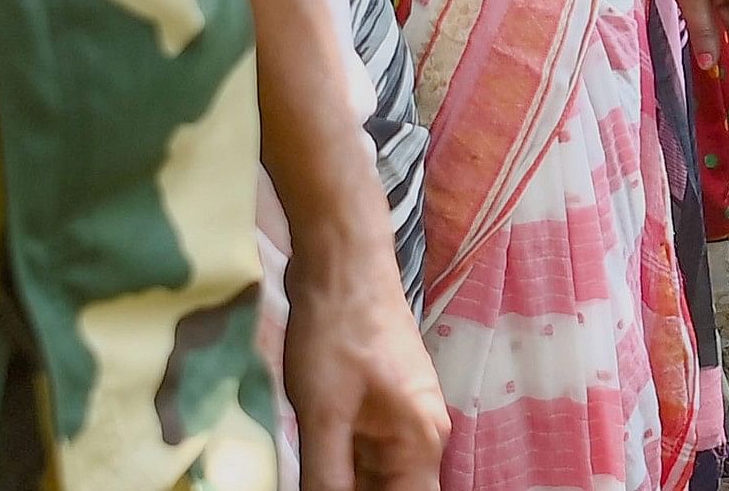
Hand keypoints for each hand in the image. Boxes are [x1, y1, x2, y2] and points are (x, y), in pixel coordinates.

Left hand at [281, 223, 449, 490]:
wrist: (341, 259)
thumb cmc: (337, 331)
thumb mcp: (324, 414)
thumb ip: (328, 478)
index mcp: (421, 441)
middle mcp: (420, 433)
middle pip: (391, 490)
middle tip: (313, 480)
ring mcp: (401, 416)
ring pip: (373, 473)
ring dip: (343, 480)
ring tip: (308, 470)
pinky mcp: (379, 401)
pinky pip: (362, 448)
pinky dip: (338, 460)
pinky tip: (307, 458)